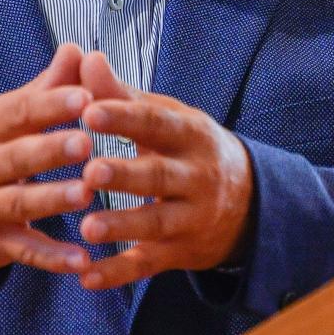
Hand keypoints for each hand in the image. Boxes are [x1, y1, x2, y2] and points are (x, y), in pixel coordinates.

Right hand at [0, 42, 95, 273]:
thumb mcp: (6, 118)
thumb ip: (45, 88)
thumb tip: (76, 49)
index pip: (18, 112)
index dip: (50, 104)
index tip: (85, 96)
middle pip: (16, 157)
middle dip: (50, 150)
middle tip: (87, 142)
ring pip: (19, 203)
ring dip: (52, 199)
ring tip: (86, 194)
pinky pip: (24, 252)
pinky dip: (52, 258)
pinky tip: (83, 261)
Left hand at [74, 51, 253, 289]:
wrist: (248, 201)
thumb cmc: (187, 149)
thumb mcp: (165, 117)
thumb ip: (121, 95)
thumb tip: (85, 57)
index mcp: (189, 134)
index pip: (155, 123)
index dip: (123, 117)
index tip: (89, 111)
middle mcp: (195, 176)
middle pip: (159, 175)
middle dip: (126, 175)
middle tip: (90, 172)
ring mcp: (190, 217)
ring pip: (156, 223)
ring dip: (122, 226)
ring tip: (87, 228)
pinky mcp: (180, 252)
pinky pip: (148, 264)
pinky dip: (118, 273)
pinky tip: (87, 277)